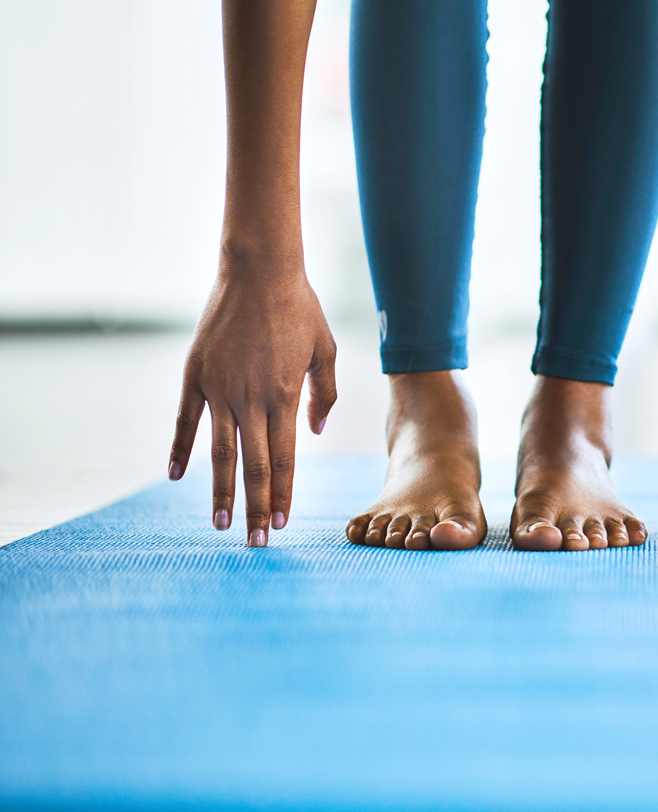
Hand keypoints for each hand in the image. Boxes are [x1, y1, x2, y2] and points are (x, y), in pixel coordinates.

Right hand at [168, 258, 336, 545]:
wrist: (258, 270)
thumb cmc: (299, 308)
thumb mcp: (326, 349)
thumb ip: (325, 393)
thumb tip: (313, 431)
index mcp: (285, 396)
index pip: (286, 459)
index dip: (285, 494)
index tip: (284, 523)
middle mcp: (250, 399)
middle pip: (254, 466)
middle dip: (257, 508)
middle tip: (257, 542)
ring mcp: (219, 388)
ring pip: (218, 453)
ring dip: (220, 492)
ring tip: (221, 524)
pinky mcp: (194, 375)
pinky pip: (185, 421)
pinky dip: (180, 450)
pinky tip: (177, 477)